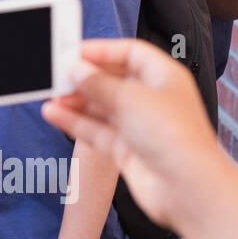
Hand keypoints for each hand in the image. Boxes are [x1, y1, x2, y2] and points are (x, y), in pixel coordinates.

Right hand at [41, 38, 220, 230]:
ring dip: (76, 101)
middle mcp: (153, 99)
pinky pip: (97, 130)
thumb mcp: (129, 98)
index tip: (74, 52)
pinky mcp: (128, 149)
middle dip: (85, 78)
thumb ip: (97, 83)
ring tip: (50, 97)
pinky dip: (76, 122)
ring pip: (102, 107)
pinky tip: (54, 115)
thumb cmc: (171, 135)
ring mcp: (139, 126)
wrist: (187, 187)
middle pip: (113, 80)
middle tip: (57, 76)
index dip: (102, 51)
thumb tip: (76, 70)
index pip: (130, 53)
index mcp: (164, 77)